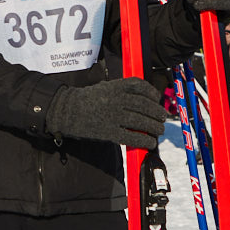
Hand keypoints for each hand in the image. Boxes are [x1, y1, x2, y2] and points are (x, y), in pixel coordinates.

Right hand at [44, 77, 166, 149]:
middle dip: (157, 113)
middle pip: (144, 105)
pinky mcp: (109, 132)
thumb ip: (121, 91)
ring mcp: (113, 116)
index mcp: (115, 87)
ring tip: (159, 130)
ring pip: (141, 122)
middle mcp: (116, 100)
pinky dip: (144, 141)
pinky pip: (132, 137)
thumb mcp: (103, 88)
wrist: (66, 112)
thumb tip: (144, 101)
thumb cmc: (86, 100)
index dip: (152, 93)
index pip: (139, 86)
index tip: (156, 99)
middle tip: (162, 118)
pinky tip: (150, 143)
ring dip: (154, 127)